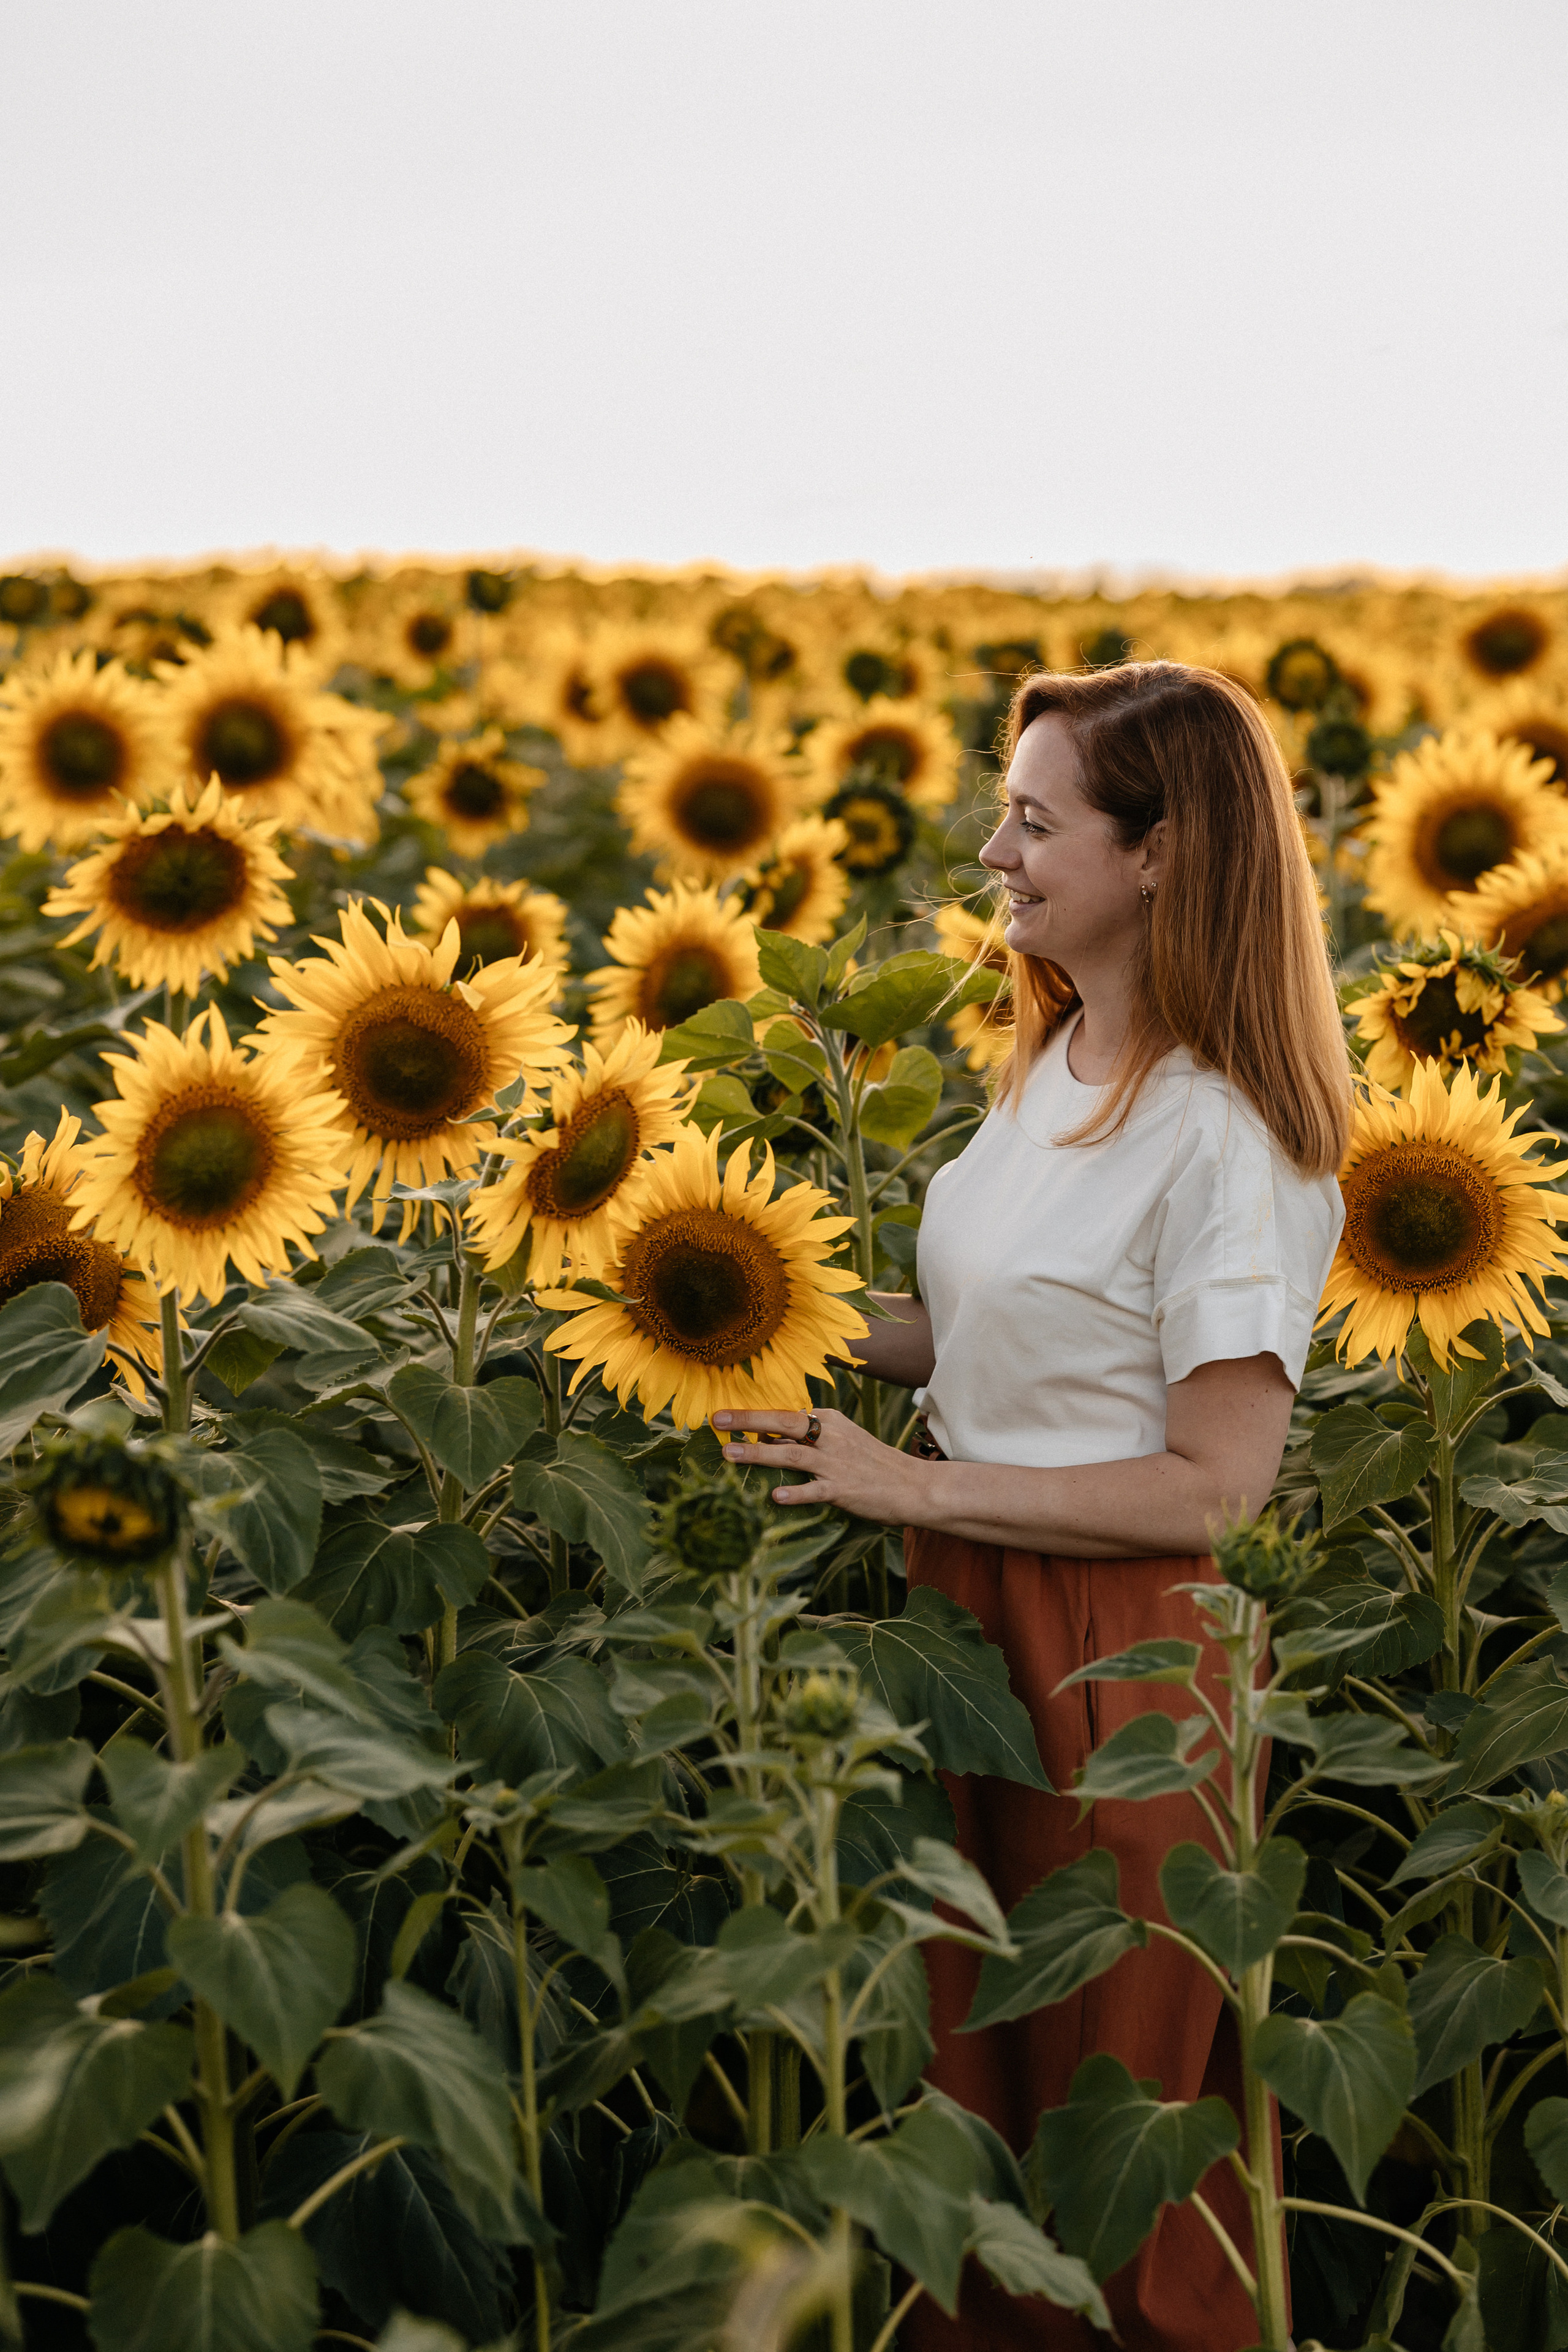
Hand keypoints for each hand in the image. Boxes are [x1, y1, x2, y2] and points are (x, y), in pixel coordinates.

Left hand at [713, 1406, 925, 1522]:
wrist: (913, 1485)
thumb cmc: (872, 1464)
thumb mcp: (841, 1441)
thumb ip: (806, 1441)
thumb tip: (766, 1441)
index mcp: (829, 1421)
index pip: (784, 1414)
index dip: (751, 1415)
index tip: (722, 1415)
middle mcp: (830, 1437)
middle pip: (783, 1424)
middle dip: (747, 1421)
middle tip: (716, 1420)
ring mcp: (836, 1464)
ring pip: (791, 1455)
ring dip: (758, 1455)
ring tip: (730, 1455)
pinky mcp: (843, 1489)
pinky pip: (815, 1491)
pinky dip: (796, 1493)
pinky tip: (776, 1497)